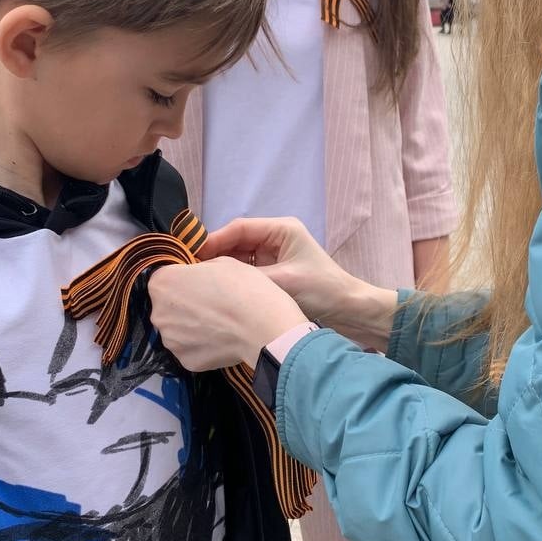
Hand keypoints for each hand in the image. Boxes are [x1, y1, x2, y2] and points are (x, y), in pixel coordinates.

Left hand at [148, 256, 305, 371]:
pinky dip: (202, 345)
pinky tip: (221, 340)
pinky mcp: (185, 361)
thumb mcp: (222, 262)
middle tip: (212, 305)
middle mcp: (158, 313)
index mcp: (162, 283)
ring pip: (178, 330)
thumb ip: (199, 269)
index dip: (185, 280)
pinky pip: (190, 349)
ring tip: (218, 325)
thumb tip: (195, 277)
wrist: (264, 327)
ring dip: (191, 327)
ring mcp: (170, 341)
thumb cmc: (244, 288)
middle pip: (167, 307)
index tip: (203, 284)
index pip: (165, 278)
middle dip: (184, 305)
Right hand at [201, 217, 396, 349]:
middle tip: (192, 273)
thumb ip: (250, 277)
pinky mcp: (272, 274)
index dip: (214, 240)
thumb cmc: (323, 290)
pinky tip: (218, 291)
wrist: (349, 312)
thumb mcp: (285, 281)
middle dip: (215, 256)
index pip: (239, 228)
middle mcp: (274, 238)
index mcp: (281, 230)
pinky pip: (246, 273)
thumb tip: (215, 278)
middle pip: (235, 242)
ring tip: (201, 283)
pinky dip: (233, 281)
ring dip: (222, 270)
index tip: (193, 257)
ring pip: (238, 258)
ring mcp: (272, 256)